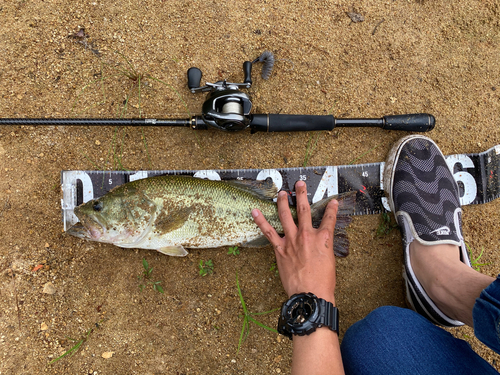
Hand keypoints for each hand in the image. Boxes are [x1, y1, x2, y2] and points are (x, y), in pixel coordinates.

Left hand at [251, 180, 338, 303]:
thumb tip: (318, 247)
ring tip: (280, 193)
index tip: (333, 201)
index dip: (332, 209)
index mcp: (324, 239)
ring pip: (286, 215)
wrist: (311, 295)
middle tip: (299, 184)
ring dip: (282, 202)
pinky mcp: (280, 249)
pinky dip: (261, 221)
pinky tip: (254, 211)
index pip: (330, 219)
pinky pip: (268, 232)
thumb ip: (323, 249)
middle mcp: (307, 235)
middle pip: (304, 210)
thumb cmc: (323, 283)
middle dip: (302, 194)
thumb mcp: (329, 262)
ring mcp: (292, 241)